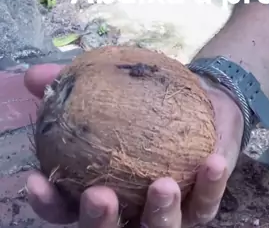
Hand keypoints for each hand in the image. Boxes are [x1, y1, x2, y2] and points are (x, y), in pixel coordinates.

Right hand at [24, 63, 243, 227]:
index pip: (64, 208)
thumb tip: (36, 76)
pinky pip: (207, 202)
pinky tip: (211, 163)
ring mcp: (166, 214)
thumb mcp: (108, 88)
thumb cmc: (144, 102)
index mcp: (98, 191)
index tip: (37, 180)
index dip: (48, 201)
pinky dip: (210, 185)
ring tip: (163, 185)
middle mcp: (129, 212)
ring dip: (160, 212)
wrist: (199, 102)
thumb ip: (69, 87)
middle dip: (100, 221)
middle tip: (99, 196)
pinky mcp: (203, 204)